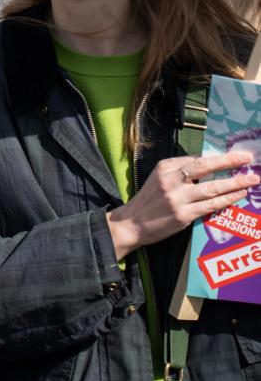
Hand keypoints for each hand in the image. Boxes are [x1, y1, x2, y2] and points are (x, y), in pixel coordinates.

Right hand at [106, 152, 259, 259]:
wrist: (131, 224)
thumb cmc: (148, 202)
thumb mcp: (157, 179)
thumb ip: (178, 172)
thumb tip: (206, 166)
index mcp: (164, 168)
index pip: (195, 159)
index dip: (217, 157)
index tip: (234, 156)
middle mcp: (170, 180)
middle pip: (204, 167)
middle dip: (228, 161)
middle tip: (247, 158)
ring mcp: (177, 198)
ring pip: (212, 187)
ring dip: (235, 183)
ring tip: (252, 179)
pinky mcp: (183, 215)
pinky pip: (211, 205)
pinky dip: (227, 199)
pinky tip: (239, 195)